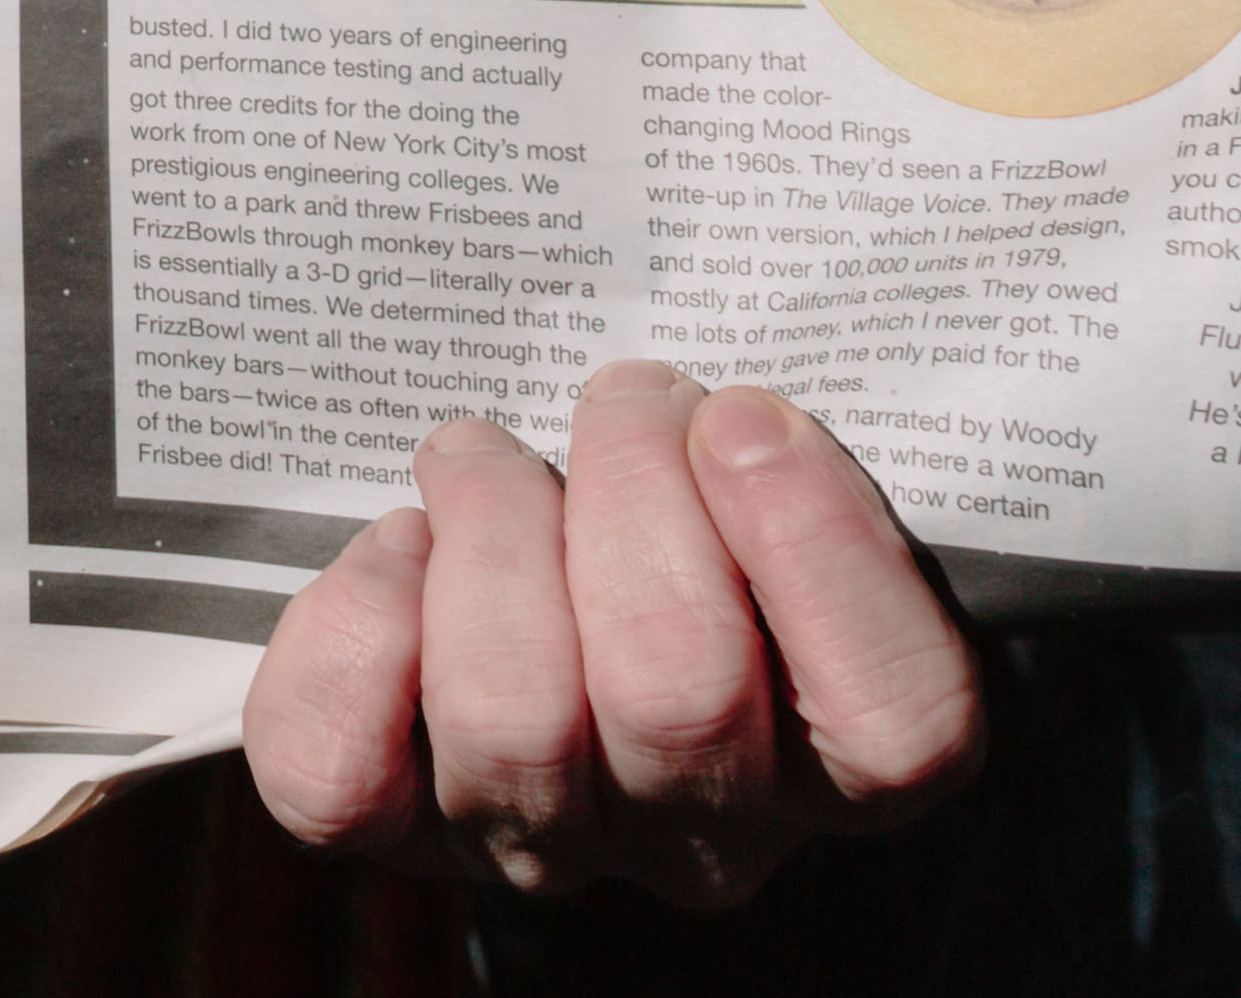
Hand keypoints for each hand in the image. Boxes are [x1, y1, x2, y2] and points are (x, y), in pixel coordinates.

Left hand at [247, 364, 982, 910]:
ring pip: (514, 717)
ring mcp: (546, 844)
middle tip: (620, 396)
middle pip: (678, 692)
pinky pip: (343, 768)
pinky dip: (358, 627)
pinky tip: (400, 546)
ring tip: (484, 454)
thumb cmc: (694, 493)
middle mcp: (707, 835)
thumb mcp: (774, 469)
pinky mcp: (396, 828)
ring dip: (492, 531)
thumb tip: (728, 420)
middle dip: (632, 488)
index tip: (743, 416)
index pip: (898, 724)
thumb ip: (785, 452)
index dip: (816, 549)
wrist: (556, 549)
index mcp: (846, 757)